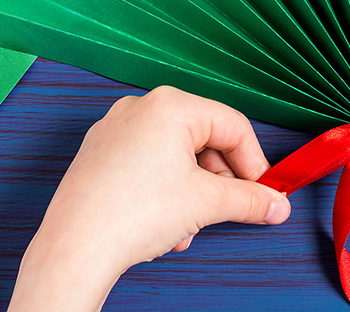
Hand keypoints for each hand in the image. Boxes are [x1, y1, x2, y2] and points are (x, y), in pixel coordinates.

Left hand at [8, 86, 290, 311]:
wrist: (76, 245)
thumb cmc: (130, 213)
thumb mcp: (206, 204)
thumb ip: (249, 199)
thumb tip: (274, 203)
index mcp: (170, 105)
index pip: (233, 125)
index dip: (255, 162)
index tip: (265, 192)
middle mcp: (139, 108)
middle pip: (203, 139)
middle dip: (220, 181)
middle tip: (232, 210)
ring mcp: (115, 130)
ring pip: (175, 157)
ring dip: (192, 194)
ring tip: (187, 227)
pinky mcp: (100, 154)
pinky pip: (146, 165)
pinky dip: (163, 192)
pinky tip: (163, 225)